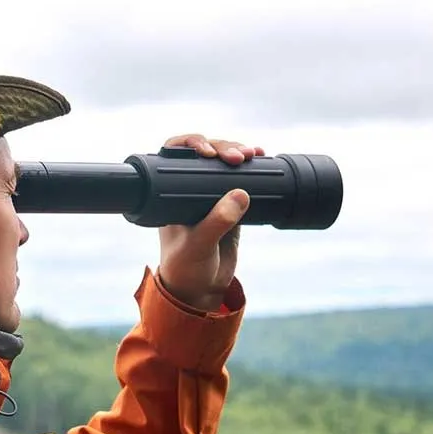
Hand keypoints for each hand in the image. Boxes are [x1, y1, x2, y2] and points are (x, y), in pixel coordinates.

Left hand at [156, 134, 264, 311]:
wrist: (200, 289)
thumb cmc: (186, 267)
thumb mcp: (199, 245)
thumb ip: (217, 222)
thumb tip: (240, 194)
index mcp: (170, 194)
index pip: (175, 156)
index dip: (191, 144)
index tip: (208, 151)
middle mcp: (189, 190)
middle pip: (205, 154)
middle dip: (222, 148)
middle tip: (238, 156)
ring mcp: (211, 196)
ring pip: (224, 163)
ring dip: (238, 153)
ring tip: (253, 154)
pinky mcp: (230, 206)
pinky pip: (242, 180)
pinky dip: (253, 169)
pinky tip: (262, 158)